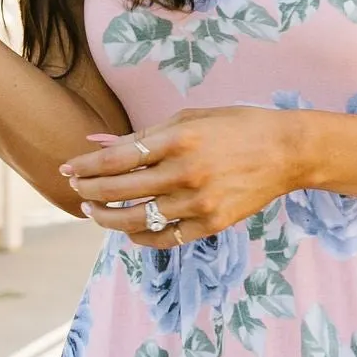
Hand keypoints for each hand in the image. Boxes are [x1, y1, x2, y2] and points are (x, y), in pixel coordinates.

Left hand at [59, 107, 307, 247]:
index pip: (117, 158)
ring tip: (93, 212)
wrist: (287, 152)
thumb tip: (98, 144)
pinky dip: (139, 236)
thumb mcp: (190, 118)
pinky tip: (126, 229)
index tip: (68, 169)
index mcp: (179, 138)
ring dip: (107, 217)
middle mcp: (186, 172)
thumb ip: (143, 135)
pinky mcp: (212, 224)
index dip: (86, 166)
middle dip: (89, 192)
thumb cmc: (237, 127)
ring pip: (136, 218)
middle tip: (76, 190)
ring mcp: (199, 202)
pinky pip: (164, 238)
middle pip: (120, 190)